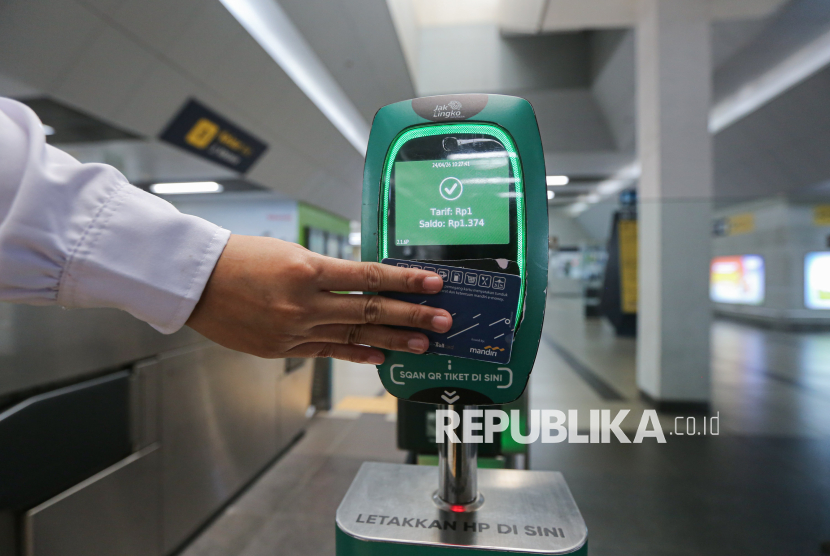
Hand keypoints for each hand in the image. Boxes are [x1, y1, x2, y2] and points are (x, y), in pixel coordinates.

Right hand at [186, 235, 451, 362]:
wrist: (196, 281)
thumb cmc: (240, 256)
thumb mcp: (289, 251)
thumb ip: (327, 270)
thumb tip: (365, 281)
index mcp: (308, 269)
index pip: (371, 276)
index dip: (407, 280)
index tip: (435, 283)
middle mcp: (305, 303)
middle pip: (371, 310)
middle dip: (412, 316)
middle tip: (443, 320)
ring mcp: (295, 330)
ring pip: (355, 336)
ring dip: (393, 341)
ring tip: (423, 345)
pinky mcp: (284, 348)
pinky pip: (329, 352)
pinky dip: (357, 355)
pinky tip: (381, 357)